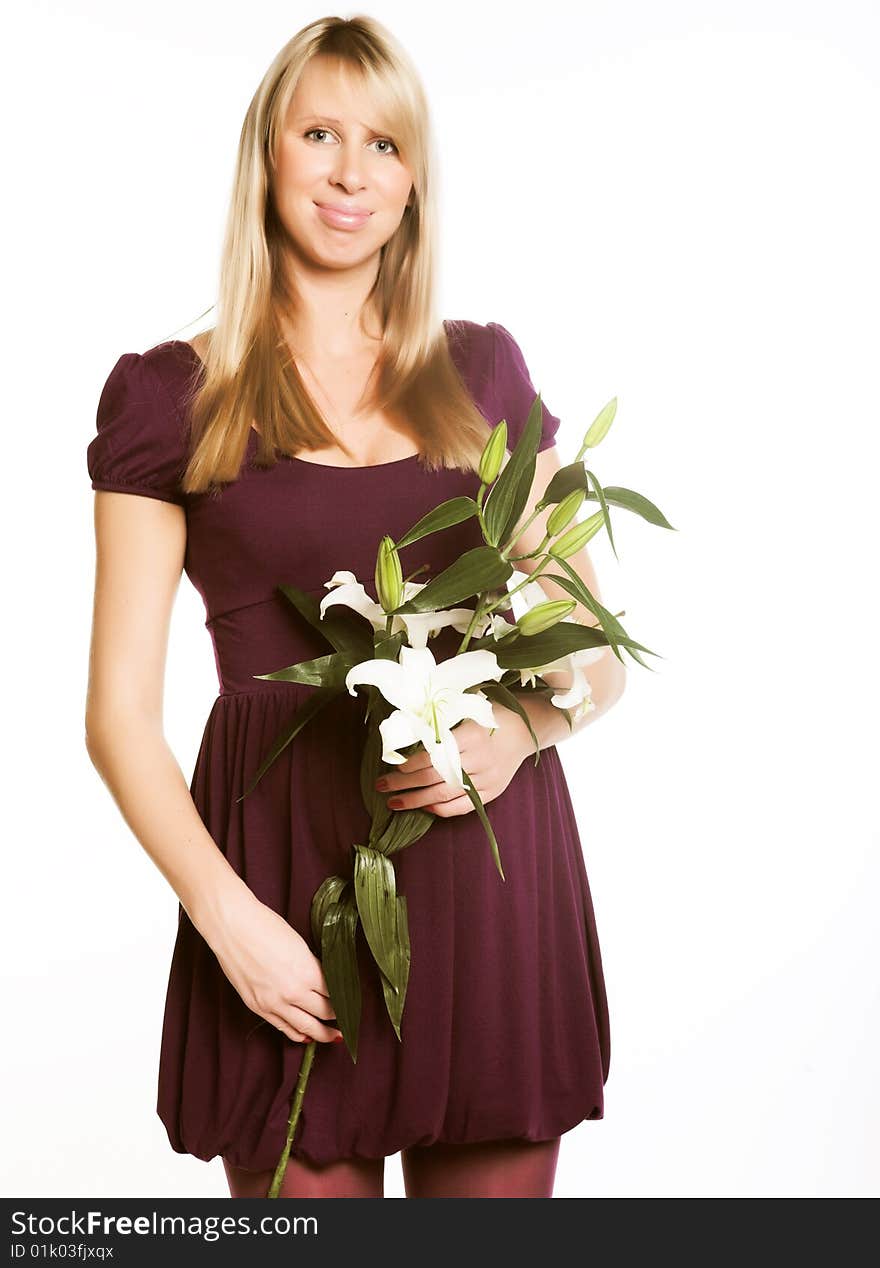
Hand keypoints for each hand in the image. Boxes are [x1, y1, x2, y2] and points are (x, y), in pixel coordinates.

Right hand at [206, 888, 340, 1044]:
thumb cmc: (265, 926)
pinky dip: (297, 1034)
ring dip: (322, 1034)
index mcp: (307, 971)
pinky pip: (283, 1027)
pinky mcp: (257, 1007)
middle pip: (324, 1013)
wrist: (232, 927)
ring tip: (334, 1037)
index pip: (334, 994)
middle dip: (337, 1018)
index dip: (345, 1000)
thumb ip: (311, 966)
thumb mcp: (299, 944)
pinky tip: (306, 1036)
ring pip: (305, 1027)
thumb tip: (321, 980)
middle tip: (348, 1022)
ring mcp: (273, 1002)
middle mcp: (293, 991)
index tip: (352, 1003)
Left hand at [376, 704, 532, 817]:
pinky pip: (462, 806)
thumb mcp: (464, 713)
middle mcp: (480, 758)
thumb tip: (403, 738)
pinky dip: (440, 809)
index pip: (434, 755)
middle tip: (382, 785)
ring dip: (416, 800)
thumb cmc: (488, 717)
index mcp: (471, 735)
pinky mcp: (493, 792)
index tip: (393, 766)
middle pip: (435, 776)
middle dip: (404, 783)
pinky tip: (423, 806)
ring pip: (445, 794)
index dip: (410, 764)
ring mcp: (488, 778)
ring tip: (394, 802)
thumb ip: (439, 727)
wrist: (522, 730)